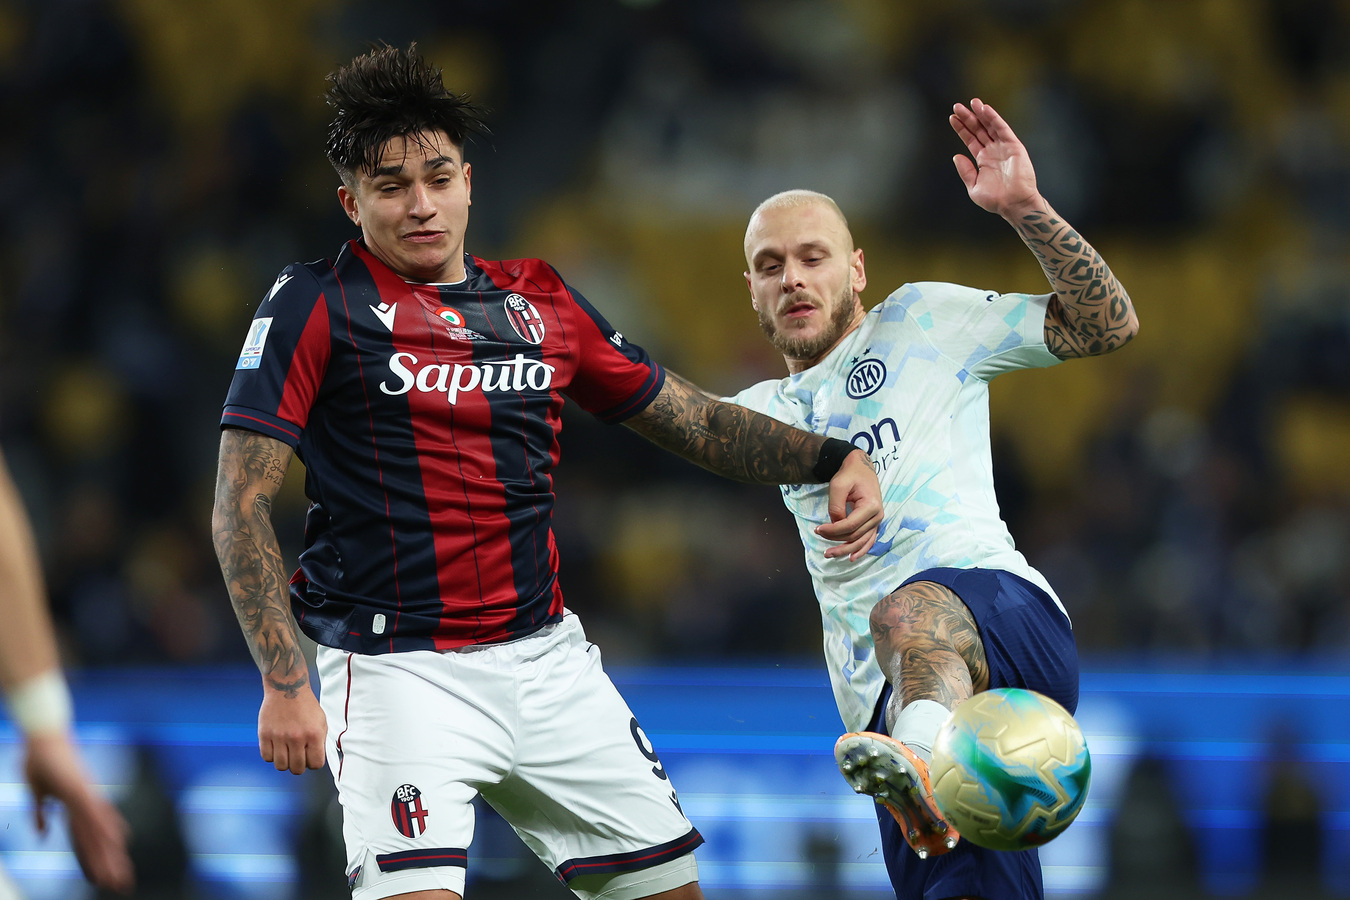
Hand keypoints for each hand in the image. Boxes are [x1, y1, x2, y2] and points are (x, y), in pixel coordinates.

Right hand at [24, 732, 133, 893]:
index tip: (104, 878)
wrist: (43, 734)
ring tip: (118, 876)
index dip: (95, 860)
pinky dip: (106, 825)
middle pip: (99, 840)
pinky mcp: (79, 787)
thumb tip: (42, 834)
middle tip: (122, 886)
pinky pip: (94, 810)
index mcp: (75, 807)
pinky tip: (119, 839)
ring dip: (110, 854)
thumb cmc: (40, 760)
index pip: (85, 840)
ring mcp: (85, 795)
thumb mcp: (37, 794)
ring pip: (99, 831)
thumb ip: (40, 814)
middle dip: (110, 863)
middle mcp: (87, 803)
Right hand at [258, 683, 326, 774]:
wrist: (287, 688)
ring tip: (287, 752)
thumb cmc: (305, 705)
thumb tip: (316, 759)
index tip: (310, 759)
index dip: (313, 763)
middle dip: (299, 766)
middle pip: (297, 769)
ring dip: (284, 762)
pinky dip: (271, 756)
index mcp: (314, 734)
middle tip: (298, 758)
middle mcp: (296, 737)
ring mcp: (279, 737)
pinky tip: (276, 747)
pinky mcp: (264, 734)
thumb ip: (320, 742)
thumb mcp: (321, 722)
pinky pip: (266, 757)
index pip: (315, 764)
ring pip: (280, 766)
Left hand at [816, 449, 883, 560]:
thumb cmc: (849, 474)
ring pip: (861, 541)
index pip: (850, 525)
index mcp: (871, 505)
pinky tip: (851, 557)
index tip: (817, 529)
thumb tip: (835, 524)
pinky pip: (869, 540)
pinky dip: (861, 550)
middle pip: (854, 536)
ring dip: (845, 550)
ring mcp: (877, 520)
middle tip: (818, 535)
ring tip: (829, 554)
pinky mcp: (874, 523)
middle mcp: (878, 515)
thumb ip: (836, 506)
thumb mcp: (838, 485)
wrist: (861, 467)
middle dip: (835, 539)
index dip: (832, 530)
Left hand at [949, 98, 1040, 218]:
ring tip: (971, 102)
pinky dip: (994, 118)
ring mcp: (1003, 147)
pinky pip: (1002, 128)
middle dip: (968, 118)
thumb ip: (965, 171)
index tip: (952, 118)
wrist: (1014, 203)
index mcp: (983, 159)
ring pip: (990, 126)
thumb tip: (956, 156)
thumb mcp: (973, 186)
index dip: (962, 128)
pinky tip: (985, 109)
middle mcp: (993, 151)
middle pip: (978, 129)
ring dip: (980, 114)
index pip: (970, 139)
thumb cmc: (995, 199)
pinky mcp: (1013, 146)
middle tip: (957, 106)